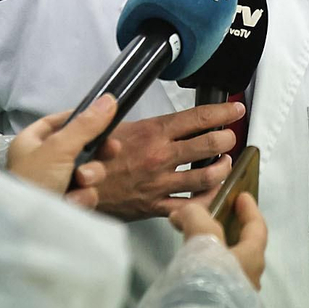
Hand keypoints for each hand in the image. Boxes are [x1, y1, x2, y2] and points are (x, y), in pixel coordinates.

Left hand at [6, 95, 119, 207]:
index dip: (80, 118)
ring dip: (90, 177)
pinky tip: (75, 203)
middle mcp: (42, 162)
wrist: (27, 231)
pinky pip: (85, 193)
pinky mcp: (66, 205)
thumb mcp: (59, 148)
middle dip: (95, 153)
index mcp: (31, 143)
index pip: (57, 121)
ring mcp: (55, 185)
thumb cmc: (36, 180)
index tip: (103, 118)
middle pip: (80, 147)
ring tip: (81, 184)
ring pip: (87, 171)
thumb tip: (110, 97)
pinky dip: (83, 197)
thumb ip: (86, 125)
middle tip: (110, 151)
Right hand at [94, 103, 245, 220]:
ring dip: (221, 167)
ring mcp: (161, 183)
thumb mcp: (110, 126)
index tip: (235, 109)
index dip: (222, 112)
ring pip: (206, 176)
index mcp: (152, 132)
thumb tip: (133, 102)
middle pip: (209, 145)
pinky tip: (211, 191)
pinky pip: (190, 204)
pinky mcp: (156, 206)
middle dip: (226, 139)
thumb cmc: (90, 155)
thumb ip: (132, 116)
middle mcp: (161, 156)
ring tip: (225, 162)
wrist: (73, 188)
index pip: (197, 117)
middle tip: (230, 136)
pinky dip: (206, 198)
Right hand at [173, 195, 267, 288]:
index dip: (250, 209)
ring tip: (194, 241)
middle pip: (245, 247)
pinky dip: (206, 267)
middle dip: (230, 230)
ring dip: (215, 250)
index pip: (258, 227)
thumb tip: (185, 211)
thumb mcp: (203, 239)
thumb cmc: (210, 281)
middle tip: (213, 217)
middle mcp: (249, 278)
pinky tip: (190, 267)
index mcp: (252, 258)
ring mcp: (235, 296)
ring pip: (230, 265)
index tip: (242, 195)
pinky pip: (217, 280)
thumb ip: (196, 218)